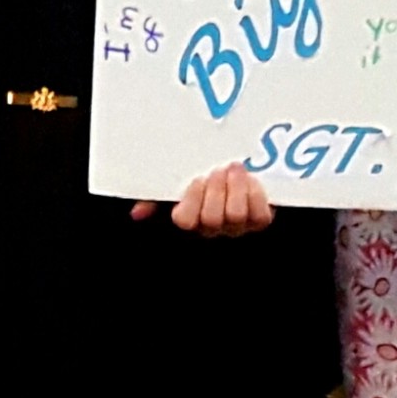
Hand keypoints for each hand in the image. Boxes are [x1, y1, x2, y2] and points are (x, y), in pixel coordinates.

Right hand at [130, 162, 274, 235]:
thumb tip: (137, 213)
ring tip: (235, 169)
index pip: (184, 220)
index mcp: (189, 219)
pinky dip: (256, 195)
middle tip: (218, 170)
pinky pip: (259, 215)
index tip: (197, 179)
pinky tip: (251, 180)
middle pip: (211, 218)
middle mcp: (211, 228)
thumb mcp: (177, 186)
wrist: (239, 177)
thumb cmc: (204, 183)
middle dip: (215, 190)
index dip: (192, 200)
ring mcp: (236, 227)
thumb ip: (155, 197)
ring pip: (235, 215)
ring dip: (236, 188)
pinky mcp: (259, 221)